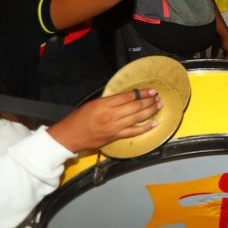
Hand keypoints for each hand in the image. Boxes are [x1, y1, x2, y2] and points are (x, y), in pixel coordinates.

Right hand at [46, 88, 160, 153]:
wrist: (68, 137)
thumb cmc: (78, 119)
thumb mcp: (92, 104)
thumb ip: (109, 101)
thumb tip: (126, 98)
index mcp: (104, 104)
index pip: (128, 97)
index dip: (141, 93)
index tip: (151, 90)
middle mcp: (111, 115)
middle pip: (135, 106)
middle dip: (149, 101)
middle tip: (158, 97)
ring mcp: (114, 127)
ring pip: (137, 118)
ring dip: (150, 111)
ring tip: (159, 106)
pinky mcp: (115, 137)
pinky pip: (134, 132)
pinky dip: (145, 128)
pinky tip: (154, 123)